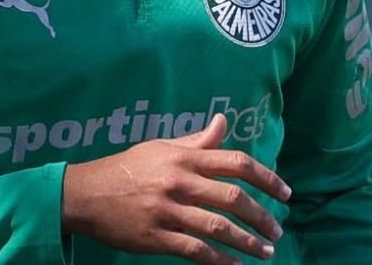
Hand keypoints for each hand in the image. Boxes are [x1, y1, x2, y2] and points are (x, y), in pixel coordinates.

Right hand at [61, 113, 289, 264]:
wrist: (86, 193)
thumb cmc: (127, 168)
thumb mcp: (161, 148)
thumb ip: (196, 141)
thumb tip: (223, 121)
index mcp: (182, 158)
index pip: (235, 162)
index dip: (267, 178)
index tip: (285, 194)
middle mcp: (179, 182)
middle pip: (233, 197)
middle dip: (262, 216)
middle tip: (277, 230)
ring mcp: (168, 210)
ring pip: (219, 228)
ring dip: (249, 242)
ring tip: (266, 252)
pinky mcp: (156, 237)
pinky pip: (196, 250)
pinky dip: (220, 260)